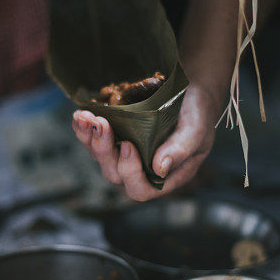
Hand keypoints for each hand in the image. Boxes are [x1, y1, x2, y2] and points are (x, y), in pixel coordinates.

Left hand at [72, 85, 221, 200]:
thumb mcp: (197, 128)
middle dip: (104, 150)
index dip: (130, 173)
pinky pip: (95, 140)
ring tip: (85, 117)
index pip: (142, 189)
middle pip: (115, 174)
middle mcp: (144, 170)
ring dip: (89, 139)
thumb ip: (181, 149)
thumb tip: (158, 169)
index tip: (128, 145)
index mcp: (166, 176)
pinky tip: (80, 114)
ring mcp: (127, 154)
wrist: (190, 90)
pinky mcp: (116, 137)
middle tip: (101, 123)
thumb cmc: (198, 112)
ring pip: (101, 157)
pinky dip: (85, 128)